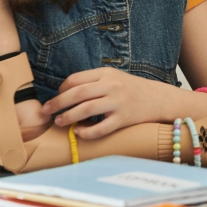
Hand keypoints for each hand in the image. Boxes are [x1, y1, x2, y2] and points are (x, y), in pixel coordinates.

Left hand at [43, 67, 170, 139]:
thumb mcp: (115, 78)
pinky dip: (87, 132)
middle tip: (46, 111)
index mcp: (107, 73)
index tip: (56, 97)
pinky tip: (79, 132)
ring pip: (86, 109)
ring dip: (68, 117)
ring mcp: (119, 102)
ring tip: (59, 122)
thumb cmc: (133, 89)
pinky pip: (101, 128)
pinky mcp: (124, 119)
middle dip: (57, 103)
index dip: (61, 89)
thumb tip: (67, 92)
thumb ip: (94, 82)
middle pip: (77, 93)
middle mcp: (112, 86)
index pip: (76, 79)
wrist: (159, 99)